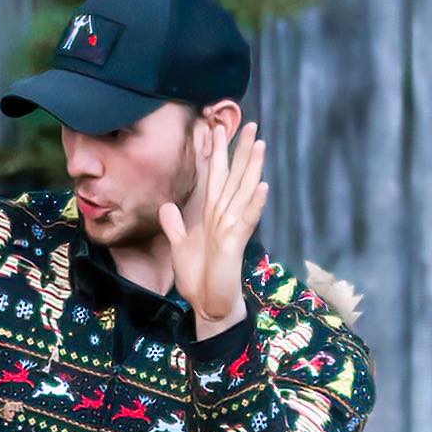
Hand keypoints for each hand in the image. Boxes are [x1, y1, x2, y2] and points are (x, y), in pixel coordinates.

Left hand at [161, 117, 267, 336]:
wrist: (208, 307)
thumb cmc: (200, 278)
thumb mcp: (180, 247)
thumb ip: (175, 226)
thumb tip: (167, 206)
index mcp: (212, 214)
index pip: (215, 178)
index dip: (216, 154)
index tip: (216, 128)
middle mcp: (225, 217)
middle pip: (234, 177)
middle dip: (241, 151)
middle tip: (250, 124)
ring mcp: (232, 229)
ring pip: (244, 192)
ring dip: (252, 169)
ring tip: (260, 144)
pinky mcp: (235, 244)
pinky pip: (247, 220)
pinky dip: (254, 204)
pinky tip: (263, 187)